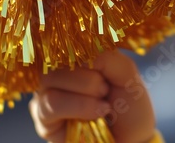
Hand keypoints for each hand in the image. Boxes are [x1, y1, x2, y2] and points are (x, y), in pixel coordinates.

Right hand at [29, 50, 156, 142]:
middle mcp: (56, 72)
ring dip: (83, 92)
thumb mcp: (127, 75)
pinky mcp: (43, 119)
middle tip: (105, 90)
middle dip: (87, 76)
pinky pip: (49, 105)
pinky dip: (78, 106)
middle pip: (54, 59)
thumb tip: (86, 54)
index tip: (106, 71)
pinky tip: (97, 114)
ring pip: (49, 80)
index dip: (87, 53)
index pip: (66, 40)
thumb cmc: (128, 106)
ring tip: (104, 105)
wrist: (131, 139)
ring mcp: (46, 94)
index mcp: (74, 57)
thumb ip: (109, 58)